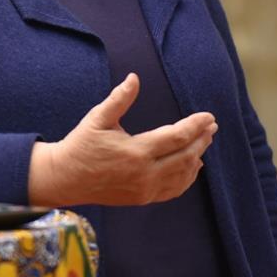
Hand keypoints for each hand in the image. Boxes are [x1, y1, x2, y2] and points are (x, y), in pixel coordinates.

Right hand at [28, 73, 216, 206]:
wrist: (65, 178)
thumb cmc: (81, 145)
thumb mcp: (98, 118)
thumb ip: (119, 98)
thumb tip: (134, 78)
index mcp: (136, 151)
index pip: (177, 138)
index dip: (196, 126)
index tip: (209, 116)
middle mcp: (144, 173)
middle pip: (185, 156)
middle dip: (201, 140)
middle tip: (211, 126)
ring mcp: (144, 189)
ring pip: (182, 175)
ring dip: (197, 157)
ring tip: (205, 141)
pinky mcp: (142, 198)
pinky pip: (172, 190)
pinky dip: (187, 178)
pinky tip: (192, 166)